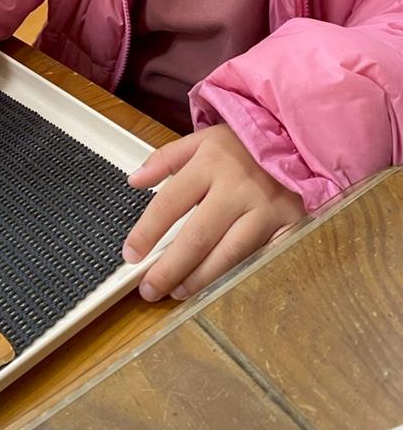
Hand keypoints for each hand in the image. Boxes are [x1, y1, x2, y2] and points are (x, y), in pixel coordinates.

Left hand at [123, 124, 305, 301]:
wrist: (298, 138)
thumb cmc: (246, 144)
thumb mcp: (202, 140)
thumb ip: (165, 159)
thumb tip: (134, 180)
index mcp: (210, 164)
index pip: (169, 203)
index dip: (146, 233)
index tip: (131, 254)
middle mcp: (238, 188)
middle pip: (197, 237)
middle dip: (170, 269)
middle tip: (150, 288)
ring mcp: (267, 209)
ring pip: (230, 255)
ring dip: (201, 280)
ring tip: (179, 292)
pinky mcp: (291, 225)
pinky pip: (262, 260)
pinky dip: (240, 277)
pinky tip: (222, 289)